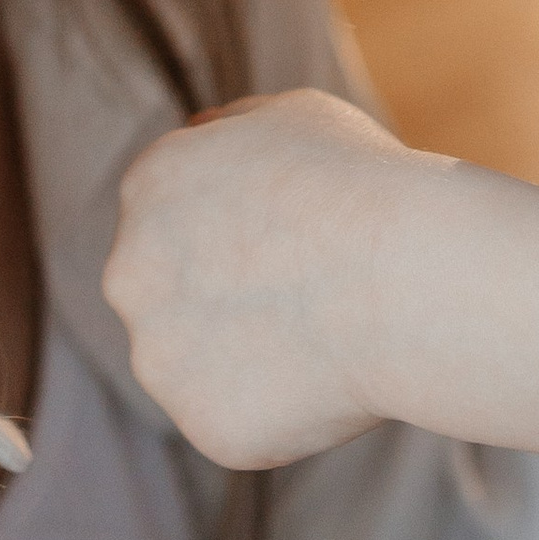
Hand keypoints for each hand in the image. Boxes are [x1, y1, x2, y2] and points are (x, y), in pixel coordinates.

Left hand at [104, 89, 538, 467]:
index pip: (173, 216)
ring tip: (324, 335)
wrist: (406, 275)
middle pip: (168, 293)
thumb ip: (230, 131)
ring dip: (245, 356)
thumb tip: (203, 137)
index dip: (236, 230)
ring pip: (195, 364)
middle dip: (224, 297)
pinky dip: (276, 410)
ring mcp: (160, 355)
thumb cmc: (363, 185)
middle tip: (305, 293)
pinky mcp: (202, 423)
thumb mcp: (292, 116)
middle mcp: (132, 271)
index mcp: (149, 185)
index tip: (291, 239)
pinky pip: (235, 419)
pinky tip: (326, 381)